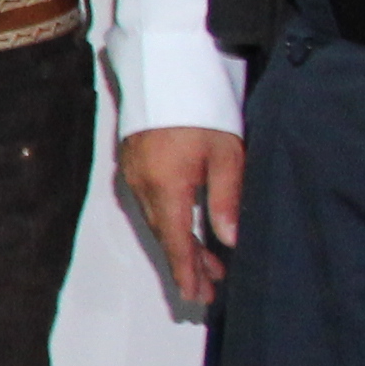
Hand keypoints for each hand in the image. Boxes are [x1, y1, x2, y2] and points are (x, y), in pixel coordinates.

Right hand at [118, 124, 243, 313]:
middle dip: (187, 264)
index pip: (177, 240)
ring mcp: (135, 175)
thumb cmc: (201, 108)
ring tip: (207, 266)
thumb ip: (227, 198)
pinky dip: (171, 223)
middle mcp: (143, 186)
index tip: (196, 295)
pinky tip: (187, 230)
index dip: (187, 270)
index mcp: (166, 186)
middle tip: (207, 292)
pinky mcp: (135, 165)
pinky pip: (152, 205)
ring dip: (182, 245)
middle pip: (166, 235)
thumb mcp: (226, 153)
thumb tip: (230, 239)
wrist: (165, 70)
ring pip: (159, 221)